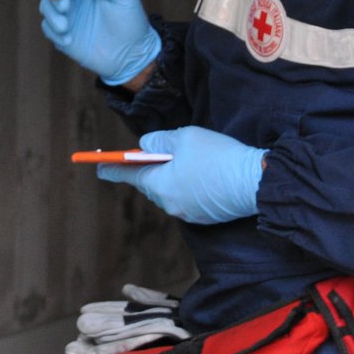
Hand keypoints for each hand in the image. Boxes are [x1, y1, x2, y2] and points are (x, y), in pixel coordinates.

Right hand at [38, 0, 160, 84]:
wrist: (131, 54)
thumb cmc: (131, 20)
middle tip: (65, 5)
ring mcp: (68, 13)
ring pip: (46, 5)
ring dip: (52, 14)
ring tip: (65, 26)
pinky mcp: (62, 32)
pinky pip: (47, 27)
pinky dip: (54, 32)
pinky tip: (69, 40)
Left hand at [97, 127, 266, 224]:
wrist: (256, 182)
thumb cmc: (217, 155)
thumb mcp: (184, 137)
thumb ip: (158, 140)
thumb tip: (146, 146)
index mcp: (159, 185)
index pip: (127, 175)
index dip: (111, 168)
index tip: (97, 166)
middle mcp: (169, 204)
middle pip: (150, 184)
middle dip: (149, 169)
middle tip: (148, 153)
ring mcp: (187, 213)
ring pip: (169, 191)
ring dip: (170, 177)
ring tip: (181, 159)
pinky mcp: (205, 216)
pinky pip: (186, 198)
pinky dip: (186, 186)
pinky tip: (200, 172)